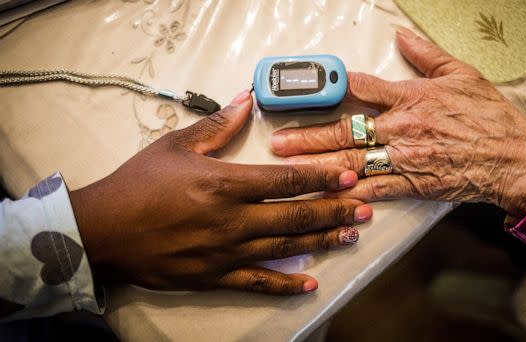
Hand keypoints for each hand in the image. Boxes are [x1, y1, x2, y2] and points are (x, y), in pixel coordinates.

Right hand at [70, 90, 371, 294]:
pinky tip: (308, 283)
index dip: (321, 178)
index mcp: (224, 183)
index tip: (347, 175)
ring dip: (320, 241)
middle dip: (334, 211)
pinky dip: (284, 284)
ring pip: (284, 247)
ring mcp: (225, 252)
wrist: (103, 231)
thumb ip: (217, 126)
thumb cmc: (137, 185)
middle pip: (294, 215)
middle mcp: (232, 219)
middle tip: (363, 208)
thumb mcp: (175, 146)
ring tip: (349, 236)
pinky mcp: (214, 276)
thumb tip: (245, 100)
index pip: (285, 180)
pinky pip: (257, 283)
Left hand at [270, 27, 525, 218]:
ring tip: (288, 167)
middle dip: (308, 136)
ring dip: (316, 165)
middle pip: (345, 130)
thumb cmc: (488, 116)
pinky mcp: (410, 183)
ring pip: (351, 161)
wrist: (512, 157)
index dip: (333, 87)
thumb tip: (401, 37)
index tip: (307, 90)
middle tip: (279, 141)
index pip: (362, 88)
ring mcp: (404, 157)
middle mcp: (402, 128)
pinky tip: (323, 195)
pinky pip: (373, 189)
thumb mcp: (461, 74)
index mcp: (411, 97)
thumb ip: (427, 55)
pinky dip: (347, 193)